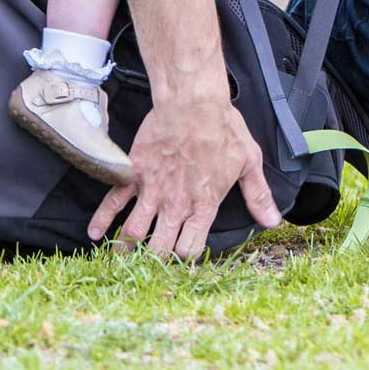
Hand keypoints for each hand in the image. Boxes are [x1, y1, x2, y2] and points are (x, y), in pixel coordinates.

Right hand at [87, 94, 280, 259]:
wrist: (192, 101)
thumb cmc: (223, 128)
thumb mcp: (248, 161)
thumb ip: (258, 195)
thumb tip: (273, 221)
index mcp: (203, 205)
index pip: (190, 250)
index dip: (186, 259)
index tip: (183, 258)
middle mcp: (176, 205)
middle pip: (160, 249)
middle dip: (156, 262)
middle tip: (150, 268)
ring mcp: (152, 190)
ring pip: (135, 232)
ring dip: (127, 250)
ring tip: (121, 260)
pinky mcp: (135, 173)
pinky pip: (114, 200)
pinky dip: (103, 219)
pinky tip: (95, 233)